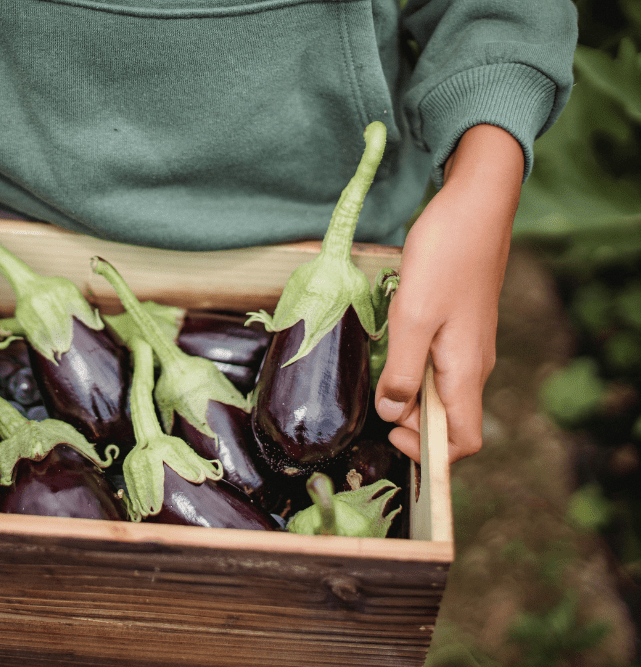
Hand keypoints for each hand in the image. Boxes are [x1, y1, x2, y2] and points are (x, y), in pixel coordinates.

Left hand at [374, 124, 523, 462]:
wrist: (475, 207)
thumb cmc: (445, 257)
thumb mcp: (412, 317)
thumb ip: (401, 370)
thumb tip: (392, 413)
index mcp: (465, 371)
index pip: (464, 441)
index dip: (429, 452)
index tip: (391, 433)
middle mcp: (472, 365)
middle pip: (446, 419)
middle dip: (409, 420)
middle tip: (373, 396)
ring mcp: (467, 345)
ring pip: (438, 390)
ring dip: (407, 391)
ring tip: (377, 366)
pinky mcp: (459, 326)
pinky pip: (436, 364)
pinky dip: (411, 367)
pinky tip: (390, 343)